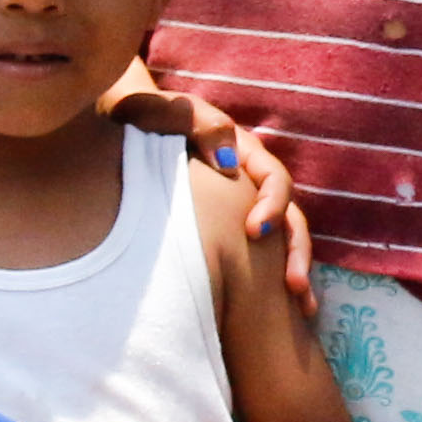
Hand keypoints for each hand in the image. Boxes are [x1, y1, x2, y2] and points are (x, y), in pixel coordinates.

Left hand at [105, 75, 312, 293]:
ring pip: (282, 239)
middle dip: (295, 251)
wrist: (119, 128)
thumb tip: (229, 160)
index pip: (273, 179)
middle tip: (292, 285)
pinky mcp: (228, 228)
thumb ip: (198, 124)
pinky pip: (259, 254)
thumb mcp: (163, 111)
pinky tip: (282, 311)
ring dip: (294, 270)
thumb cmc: (140, 117)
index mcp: (241, 151)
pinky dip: (271, 281)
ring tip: (302, 308)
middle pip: (288, 216)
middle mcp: (249, 181)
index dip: (272, 205)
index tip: (255, 231)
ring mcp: (241, 205)